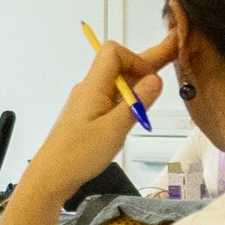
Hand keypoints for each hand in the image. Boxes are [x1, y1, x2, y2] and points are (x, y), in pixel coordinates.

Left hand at [20, 31, 174, 206]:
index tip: (152, 79)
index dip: (137, 59)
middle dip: (146, 61)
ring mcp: (88, 101)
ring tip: (161, 77)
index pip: (114, 53)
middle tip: (172, 49)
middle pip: (119, 65)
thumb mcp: (114, 129)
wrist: (51, 175)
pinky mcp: (89, 114)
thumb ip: (136, 103)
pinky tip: (140, 104)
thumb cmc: (77, 156)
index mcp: (92, 87)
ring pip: (117, 82)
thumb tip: (154, 80)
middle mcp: (89, 89)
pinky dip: (129, 96)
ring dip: (139, 79)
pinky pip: (112, 97)